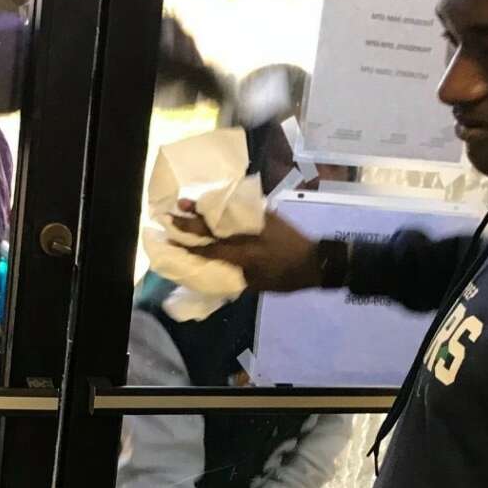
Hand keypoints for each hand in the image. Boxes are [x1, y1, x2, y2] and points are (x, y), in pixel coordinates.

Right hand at [178, 204, 321, 292]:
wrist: (316, 261)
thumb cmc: (286, 278)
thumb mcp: (258, 285)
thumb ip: (236, 277)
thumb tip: (217, 271)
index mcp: (244, 254)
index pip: (210, 248)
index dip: (190, 246)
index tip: (172, 242)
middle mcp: (247, 234)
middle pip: (212, 226)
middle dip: (189, 222)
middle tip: (171, 215)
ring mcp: (257, 220)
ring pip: (224, 212)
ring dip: (204, 208)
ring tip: (186, 202)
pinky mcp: (266, 213)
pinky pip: (240, 207)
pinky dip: (224, 205)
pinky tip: (213, 203)